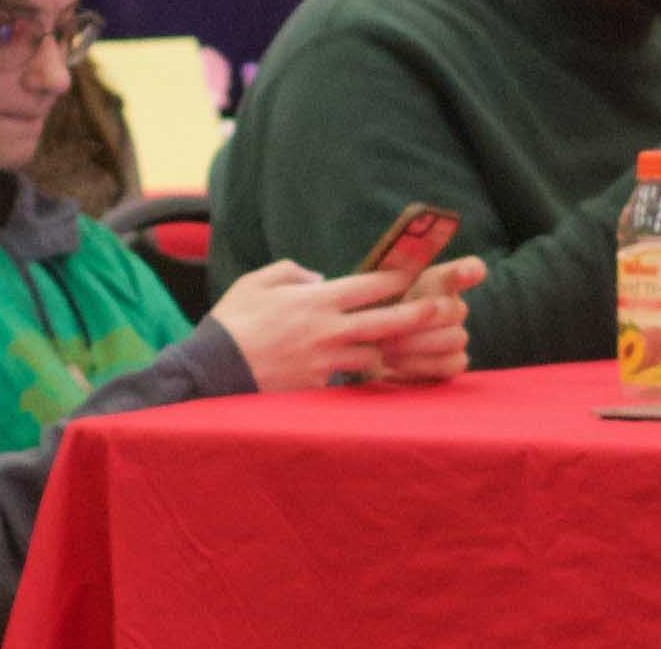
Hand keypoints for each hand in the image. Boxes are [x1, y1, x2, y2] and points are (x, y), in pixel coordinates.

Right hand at [209, 261, 433, 391]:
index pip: (368, 286)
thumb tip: (319, 278)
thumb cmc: (232, 322)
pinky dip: (357, 372)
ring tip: (417, 344)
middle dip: (420, 315)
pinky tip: (369, 370)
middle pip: (385, 322)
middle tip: (447, 310)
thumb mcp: (256, 282)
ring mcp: (325, 362)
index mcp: (316, 300)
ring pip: (373, 354)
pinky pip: (346, 378)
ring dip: (391, 348)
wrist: (213, 371)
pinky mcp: (318, 387)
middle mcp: (328, 331)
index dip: (396, 278)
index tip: (417, 272)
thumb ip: (292, 273)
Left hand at [370, 258, 489, 384]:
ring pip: (454, 338)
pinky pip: (450, 365)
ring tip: (385, 350)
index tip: (463, 272)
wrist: (361, 352)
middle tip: (389, 329)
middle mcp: (453, 308)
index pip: (470, 269)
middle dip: (421, 319)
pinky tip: (397, 365)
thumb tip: (405, 244)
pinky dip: (420, 365)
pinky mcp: (453, 365)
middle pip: (455, 309)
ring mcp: (456, 337)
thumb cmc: (371, 315)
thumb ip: (395, 268)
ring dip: (416, 344)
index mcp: (438, 282)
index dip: (468, 270)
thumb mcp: (375, 291)